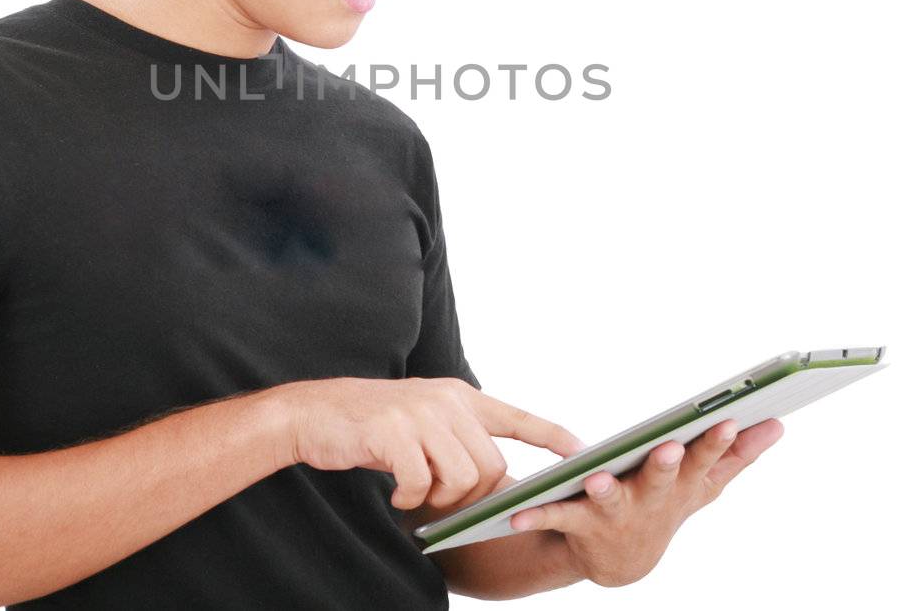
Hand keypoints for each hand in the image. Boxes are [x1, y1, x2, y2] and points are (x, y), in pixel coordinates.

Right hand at [279, 376, 585, 511]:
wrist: (314, 415)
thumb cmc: (371, 428)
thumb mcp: (421, 422)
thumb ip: (457, 439)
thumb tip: (490, 480)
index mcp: (457, 396)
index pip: (516, 416)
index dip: (550, 435)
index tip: (582, 451)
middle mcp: (445, 400)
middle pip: (491, 465)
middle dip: (471, 494)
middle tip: (438, 498)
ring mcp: (419, 413)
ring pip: (462, 477)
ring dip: (439, 499)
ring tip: (415, 494)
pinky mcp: (394, 431)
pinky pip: (423, 484)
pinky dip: (411, 500)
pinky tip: (396, 496)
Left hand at [507, 417, 784, 587]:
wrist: (620, 561)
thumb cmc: (665, 506)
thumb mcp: (703, 485)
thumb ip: (738, 455)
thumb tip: (778, 425)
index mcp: (681, 484)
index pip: (704, 458)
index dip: (716, 441)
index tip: (729, 418)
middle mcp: (651, 500)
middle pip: (660, 479)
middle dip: (665, 464)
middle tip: (668, 447)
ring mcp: (615, 514)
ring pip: (610, 499)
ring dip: (605, 490)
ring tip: (596, 479)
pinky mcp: (577, 523)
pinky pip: (554, 515)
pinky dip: (536, 514)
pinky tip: (516, 512)